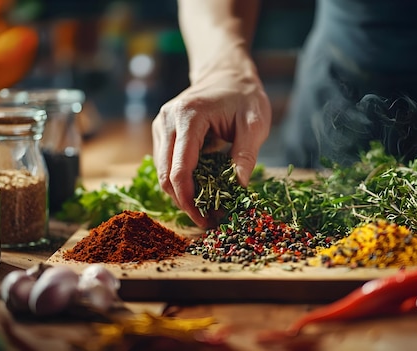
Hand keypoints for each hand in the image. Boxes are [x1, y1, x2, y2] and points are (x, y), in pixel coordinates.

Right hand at [152, 68, 271, 227]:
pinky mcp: (163, 132)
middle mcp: (167, 121)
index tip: (208, 220)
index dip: (190, 200)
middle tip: (209, 221)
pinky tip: (201, 191)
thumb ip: (245, 155)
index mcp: (188, 117)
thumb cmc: (243, 95)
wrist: (226, 73)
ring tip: (208, 209)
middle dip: (185, 203)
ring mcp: (161, 126)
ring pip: (162, 173)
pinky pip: (166, 165)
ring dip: (182, 195)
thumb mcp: (255, 123)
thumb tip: (237, 189)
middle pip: (165, 176)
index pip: (179, 169)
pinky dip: (181, 182)